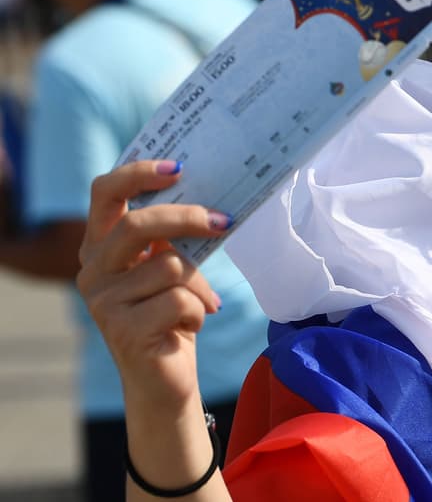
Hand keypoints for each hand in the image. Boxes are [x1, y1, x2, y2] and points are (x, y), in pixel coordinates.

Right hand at [76, 161, 228, 411]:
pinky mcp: (123, 329)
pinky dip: (198, 309)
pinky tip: (189, 325)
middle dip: (187, 218)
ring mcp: (103, 302)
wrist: (165, 378)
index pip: (105, 194)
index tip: (178, 168)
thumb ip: (173, 237)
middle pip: (136, 225)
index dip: (137, 173)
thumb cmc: (172, 314)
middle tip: (224, 221)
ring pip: (169, 266)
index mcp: (101, 246)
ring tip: (201, 303)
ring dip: (200, 284)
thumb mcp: (170, 267)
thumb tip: (211, 203)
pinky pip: (179, 300)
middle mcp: (92, 270)